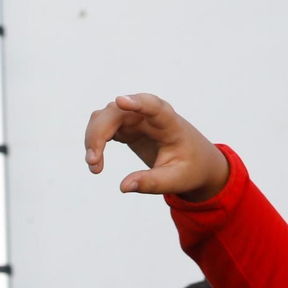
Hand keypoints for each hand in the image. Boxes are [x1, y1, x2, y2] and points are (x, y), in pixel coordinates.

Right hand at [84, 93, 230, 202]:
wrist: (194, 163)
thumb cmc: (189, 168)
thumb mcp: (175, 180)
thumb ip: (151, 183)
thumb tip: (123, 187)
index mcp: (169, 124)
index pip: (154, 107)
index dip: (138, 103)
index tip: (120, 101)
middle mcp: (149, 116)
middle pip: (116, 112)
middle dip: (98, 134)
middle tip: (94, 165)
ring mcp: (136, 119)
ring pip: (104, 116)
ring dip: (93, 138)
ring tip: (95, 168)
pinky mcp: (127, 126)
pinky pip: (102, 126)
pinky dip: (94, 143)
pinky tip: (96, 162)